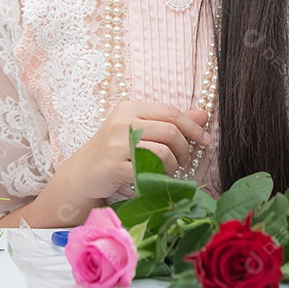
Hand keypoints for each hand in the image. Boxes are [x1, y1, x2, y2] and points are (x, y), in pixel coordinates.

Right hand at [60, 101, 210, 201]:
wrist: (83, 173)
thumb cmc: (116, 150)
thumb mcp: (141, 130)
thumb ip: (170, 122)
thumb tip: (204, 115)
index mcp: (130, 108)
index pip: (170, 112)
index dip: (193, 126)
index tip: (206, 140)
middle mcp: (122, 122)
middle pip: (170, 132)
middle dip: (185, 149)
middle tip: (183, 161)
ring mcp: (116, 144)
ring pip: (163, 152)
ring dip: (173, 165)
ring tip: (168, 170)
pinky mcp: (113, 167)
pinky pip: (149, 171)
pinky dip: (159, 177)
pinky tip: (156, 179)